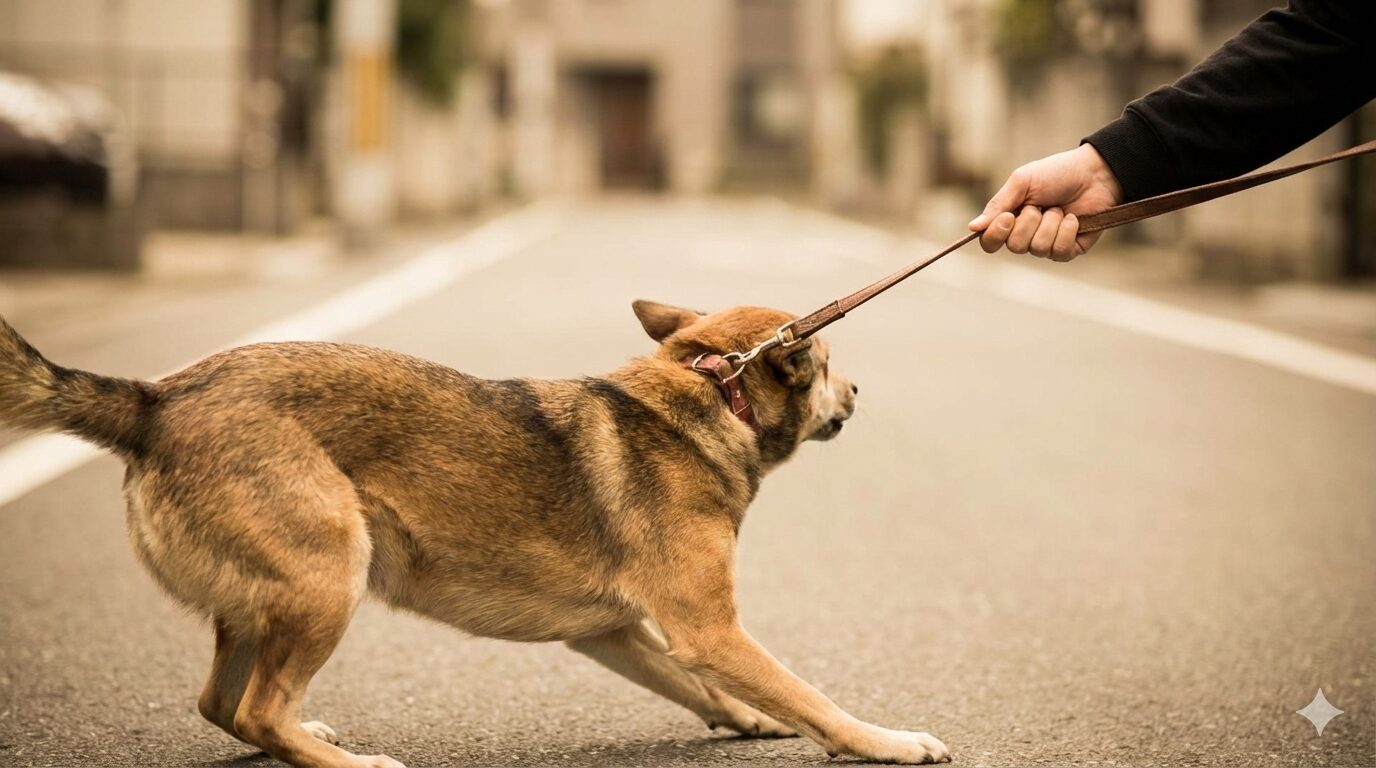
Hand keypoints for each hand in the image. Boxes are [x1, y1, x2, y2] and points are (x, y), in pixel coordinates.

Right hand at [968, 143, 1124, 260]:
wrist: (1095, 173)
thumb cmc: (1057, 173)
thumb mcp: (1022, 182)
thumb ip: (998, 205)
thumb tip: (973, 228)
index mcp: (1010, 220)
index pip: (990, 242)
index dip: (996, 234)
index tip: (1008, 216)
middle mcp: (1026, 236)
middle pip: (1014, 246)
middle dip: (1030, 222)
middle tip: (1041, 205)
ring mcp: (1047, 244)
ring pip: (1038, 248)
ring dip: (1051, 223)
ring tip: (1060, 208)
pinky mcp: (1069, 250)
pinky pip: (1059, 252)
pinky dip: (1067, 231)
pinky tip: (1074, 219)